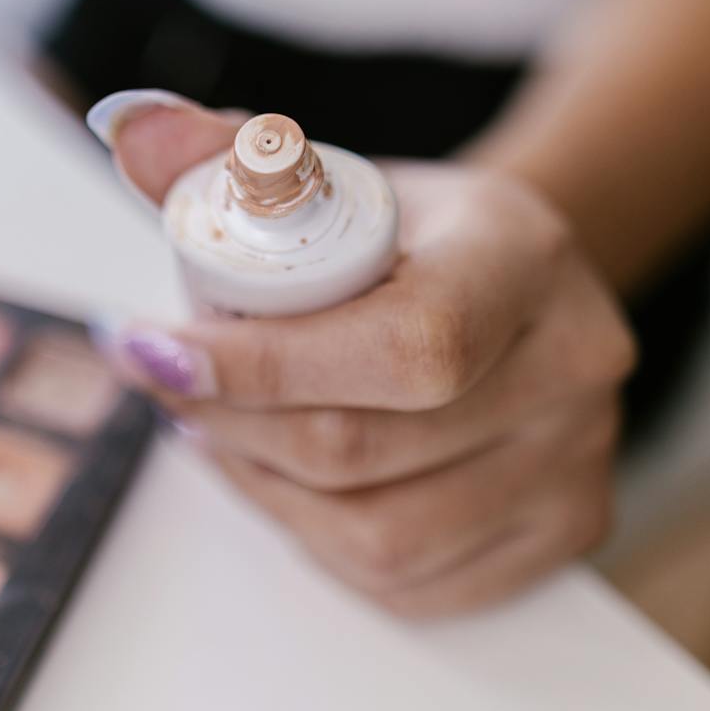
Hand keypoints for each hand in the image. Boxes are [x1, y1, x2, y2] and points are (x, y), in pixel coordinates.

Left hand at [94, 96, 635, 616]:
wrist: (518, 281)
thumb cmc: (413, 233)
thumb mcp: (330, 174)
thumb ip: (224, 154)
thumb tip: (130, 125)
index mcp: (523, 256)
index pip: (403, 345)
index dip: (262, 367)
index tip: (157, 348)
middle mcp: (574, 365)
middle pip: (366, 450)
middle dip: (232, 425)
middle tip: (168, 384)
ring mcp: (579, 461)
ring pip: (378, 539)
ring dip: (264, 491)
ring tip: (217, 433)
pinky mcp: (566, 534)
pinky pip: (409, 585)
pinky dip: (319, 542)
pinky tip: (284, 482)